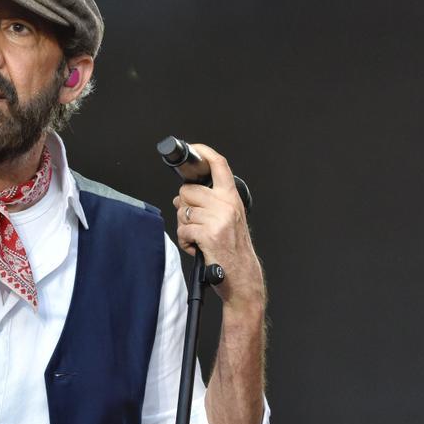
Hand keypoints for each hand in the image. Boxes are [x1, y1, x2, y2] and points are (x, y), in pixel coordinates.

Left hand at [172, 143, 265, 310]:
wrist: (242, 275)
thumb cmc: (233, 248)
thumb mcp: (227, 219)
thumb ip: (208, 203)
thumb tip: (182, 197)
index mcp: (231, 198)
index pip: (219, 165)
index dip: (204, 152)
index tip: (193, 148)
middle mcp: (226, 205)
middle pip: (187, 191)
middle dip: (185, 207)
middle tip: (197, 223)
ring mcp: (218, 219)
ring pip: (182, 212)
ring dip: (185, 227)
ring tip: (200, 237)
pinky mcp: (208, 234)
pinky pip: (183, 231)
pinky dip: (185, 242)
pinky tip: (197, 247)